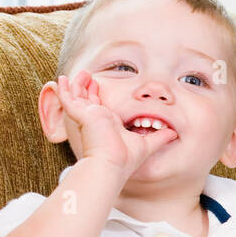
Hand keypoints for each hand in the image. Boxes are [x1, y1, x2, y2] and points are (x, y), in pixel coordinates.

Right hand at [47, 69, 176, 179]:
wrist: (112, 164)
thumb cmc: (126, 159)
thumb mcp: (147, 144)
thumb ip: (159, 137)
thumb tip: (174, 134)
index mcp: (107, 124)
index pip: (98, 106)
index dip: (96, 94)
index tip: (96, 84)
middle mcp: (95, 119)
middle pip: (86, 98)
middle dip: (85, 86)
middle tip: (87, 75)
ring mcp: (86, 117)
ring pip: (76, 96)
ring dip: (76, 84)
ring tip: (79, 73)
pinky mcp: (80, 115)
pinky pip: (68, 99)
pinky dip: (64, 90)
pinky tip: (61, 79)